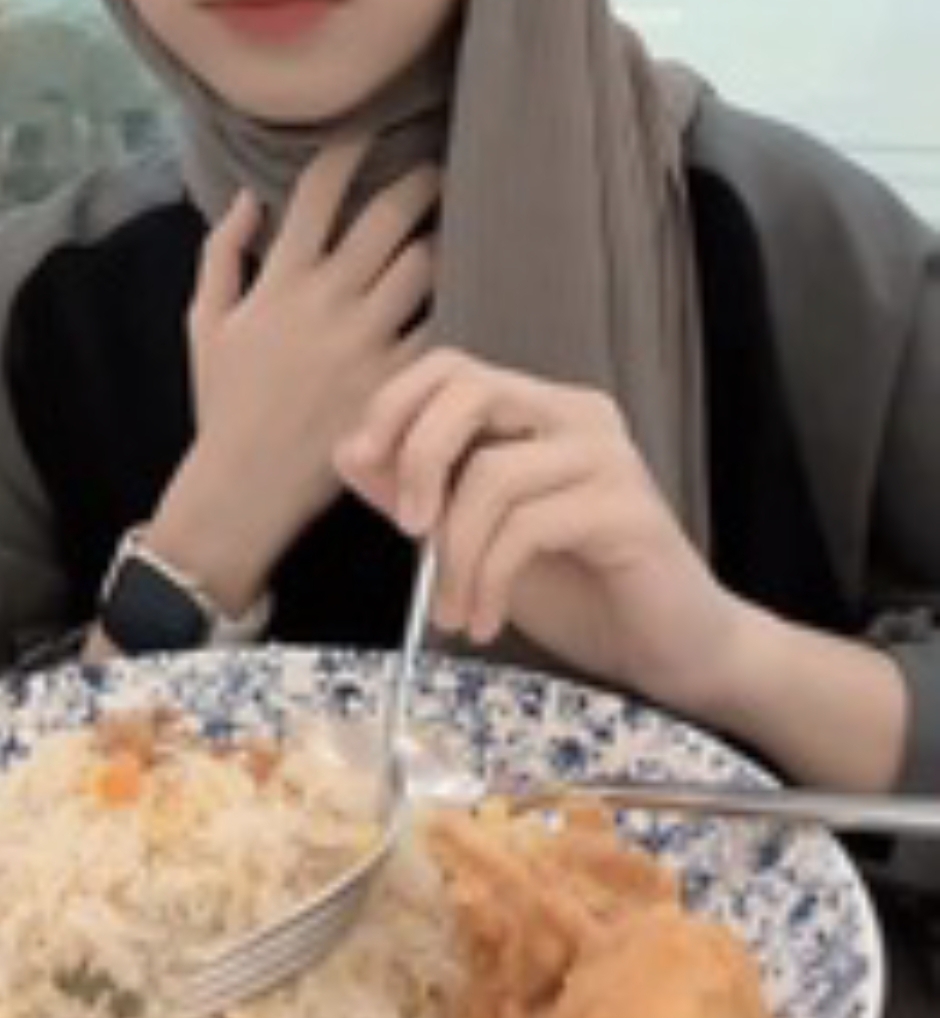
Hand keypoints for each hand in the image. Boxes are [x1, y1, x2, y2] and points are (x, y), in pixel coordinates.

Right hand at [157, 140, 436, 607]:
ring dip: (442, 238)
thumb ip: (222, 254)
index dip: (349, 152)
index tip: (371, 130)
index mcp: (280, 280)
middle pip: (388, 217)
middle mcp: (326, 300)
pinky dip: (456, 304)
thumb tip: (250, 197)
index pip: (319, 194)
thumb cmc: (222, 403)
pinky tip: (471, 289)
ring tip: (460, 224)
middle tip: (438, 169)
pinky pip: (439, 328)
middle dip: (419, 182)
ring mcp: (365, 341)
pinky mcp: (395, 381)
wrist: (243, 485)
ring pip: (423, 265)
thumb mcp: (204, 323)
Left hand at [336, 347, 741, 718]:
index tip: (362, 464)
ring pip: (491, 473)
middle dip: (418, 457)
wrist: (670, 649)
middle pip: (469, 389)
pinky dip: (489, 578)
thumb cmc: (578, 590)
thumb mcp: (475, 539)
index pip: (451, 368)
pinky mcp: (627, 508)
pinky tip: (485, 618)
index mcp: (540, 410)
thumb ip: (417, 494)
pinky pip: (528, 526)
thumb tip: (349, 451)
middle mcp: (577, 416)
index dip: (395, 405)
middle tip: (408, 530)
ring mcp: (608, 457)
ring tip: (455, 610)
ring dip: (455, 555)